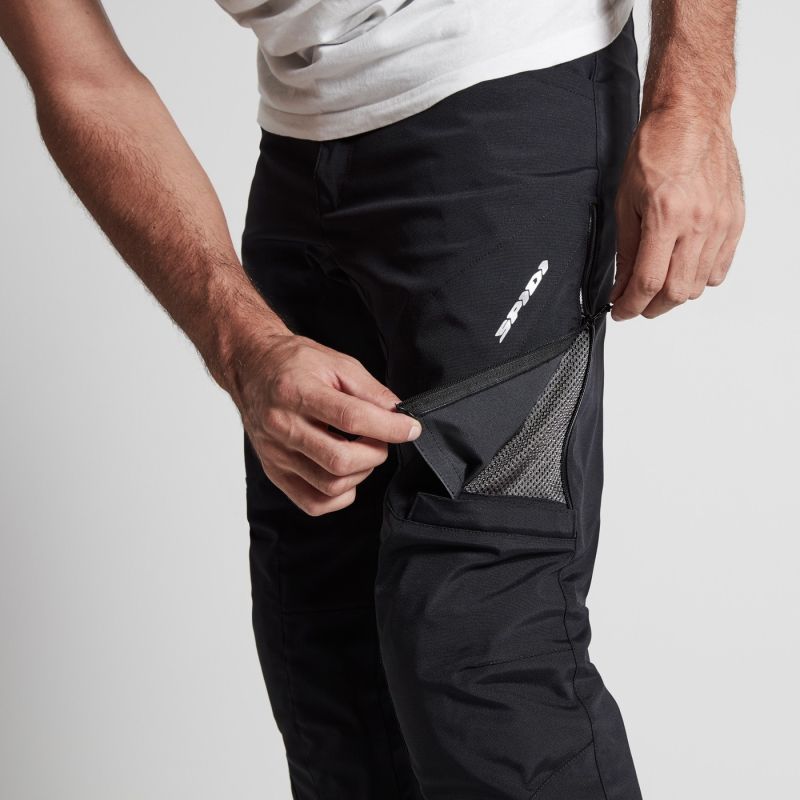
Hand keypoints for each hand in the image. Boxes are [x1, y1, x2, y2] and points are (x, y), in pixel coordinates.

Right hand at [230, 331, 420, 515]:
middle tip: (381, 438)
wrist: (251, 368)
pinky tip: (346, 472)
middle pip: (340, 460)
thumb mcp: (337, 362)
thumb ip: (370, 390)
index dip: (389, 427)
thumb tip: (399, 415)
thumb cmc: (294, 363)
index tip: (411, 428)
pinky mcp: (275, 472)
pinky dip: (340, 494)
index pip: (350, 418)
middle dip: (376, 452)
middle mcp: (282, 426)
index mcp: (297, 392)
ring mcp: (276, 454)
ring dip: (360, 472)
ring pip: (330, 485)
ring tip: (362, 450)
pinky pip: (314, 503)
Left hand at [611, 106, 744, 319]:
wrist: (691, 119)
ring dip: (675, 295)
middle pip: (677, 291)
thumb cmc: (657, 150)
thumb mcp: (625, 203)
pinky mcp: (735, 222)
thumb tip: (622, 286)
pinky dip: (700, 279)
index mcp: (667, 216)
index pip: (649, 281)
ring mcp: (721, 223)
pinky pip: (720, 269)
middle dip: (651, 307)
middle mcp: (699, 222)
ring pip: (700, 285)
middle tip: (635, 305)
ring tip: (656, 288)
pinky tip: (682, 270)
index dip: (631, 306)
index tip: (621, 311)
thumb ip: (625, 251)